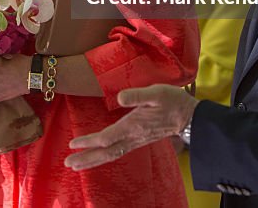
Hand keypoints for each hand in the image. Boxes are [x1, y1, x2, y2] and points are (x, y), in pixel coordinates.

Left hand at [64, 84, 197, 170]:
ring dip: (92, 160)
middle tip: (68, 163)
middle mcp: (133, 137)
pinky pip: (117, 152)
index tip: (73, 144)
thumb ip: (138, 95)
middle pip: (106, 152)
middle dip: (86, 158)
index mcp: (134, 126)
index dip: (89, 141)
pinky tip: (97, 158)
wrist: (189, 117)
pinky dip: (103, 157)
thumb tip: (119, 98)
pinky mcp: (138, 141)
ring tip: (76, 165)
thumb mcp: (157, 93)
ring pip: (111, 155)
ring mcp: (135, 141)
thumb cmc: (172, 102)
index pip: (107, 137)